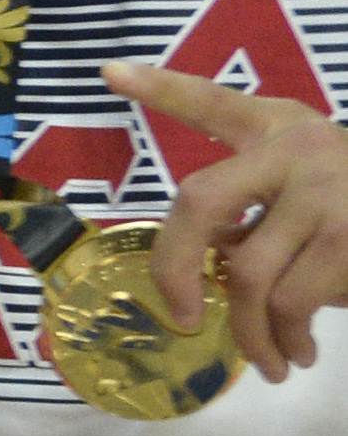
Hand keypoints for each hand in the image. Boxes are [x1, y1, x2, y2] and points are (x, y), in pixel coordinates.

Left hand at [106, 58, 347, 380]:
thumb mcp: (306, 173)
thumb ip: (251, 199)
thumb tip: (207, 264)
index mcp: (275, 130)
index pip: (212, 102)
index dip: (160, 86)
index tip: (109, 73)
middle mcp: (296, 152)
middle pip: (200, 203)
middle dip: (174, 267)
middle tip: (182, 317)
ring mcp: (326, 196)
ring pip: (250, 273)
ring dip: (251, 331)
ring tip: (266, 362)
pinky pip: (298, 299)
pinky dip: (290, 334)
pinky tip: (298, 349)